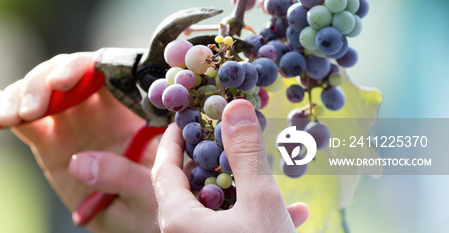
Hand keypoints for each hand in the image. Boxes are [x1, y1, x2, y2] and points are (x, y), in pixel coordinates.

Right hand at [0, 51, 158, 232]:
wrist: (132, 220)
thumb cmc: (154, 202)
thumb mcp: (150, 193)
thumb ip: (122, 175)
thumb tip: (81, 162)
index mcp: (129, 107)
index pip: (105, 71)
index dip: (81, 67)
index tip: (63, 81)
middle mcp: (97, 106)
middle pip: (65, 76)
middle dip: (42, 83)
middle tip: (30, 108)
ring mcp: (70, 120)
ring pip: (39, 93)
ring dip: (18, 96)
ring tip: (6, 116)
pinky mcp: (48, 139)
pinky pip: (22, 122)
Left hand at [151, 100, 308, 231]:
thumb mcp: (259, 200)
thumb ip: (246, 152)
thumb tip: (235, 107)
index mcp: (177, 220)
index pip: (163, 170)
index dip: (172, 141)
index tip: (183, 119)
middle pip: (189, 189)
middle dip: (212, 161)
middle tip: (226, 136)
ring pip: (216, 211)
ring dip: (241, 189)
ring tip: (263, 170)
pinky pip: (235, 231)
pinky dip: (256, 218)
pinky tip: (296, 213)